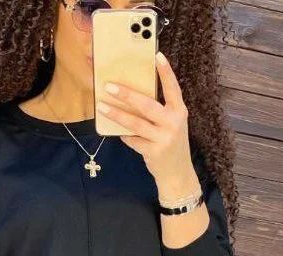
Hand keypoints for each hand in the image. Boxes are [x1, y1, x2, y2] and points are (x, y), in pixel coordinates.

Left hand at [96, 51, 197, 201]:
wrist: (177, 174)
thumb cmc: (170, 143)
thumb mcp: (172, 124)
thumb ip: (160, 110)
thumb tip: (133, 95)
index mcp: (179, 111)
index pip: (173, 87)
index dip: (166, 71)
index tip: (157, 55)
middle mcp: (174, 123)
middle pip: (146, 105)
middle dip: (126, 94)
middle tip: (109, 86)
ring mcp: (164, 138)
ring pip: (135, 123)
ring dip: (116, 114)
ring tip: (102, 106)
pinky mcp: (154, 152)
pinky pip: (132, 140)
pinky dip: (124, 135)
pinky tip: (118, 132)